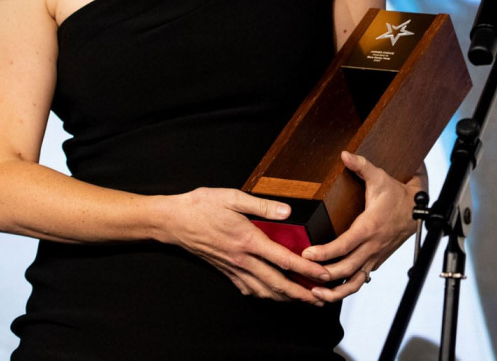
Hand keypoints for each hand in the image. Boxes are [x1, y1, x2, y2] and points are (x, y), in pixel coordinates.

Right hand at [160, 187, 332, 304]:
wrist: (173, 221)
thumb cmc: (202, 206)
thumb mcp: (232, 197)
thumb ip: (262, 205)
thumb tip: (287, 211)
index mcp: (248, 240)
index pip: (284, 259)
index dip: (306, 269)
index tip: (323, 275)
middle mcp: (242, 259)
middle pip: (277, 283)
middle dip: (301, 293)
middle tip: (321, 298)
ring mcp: (233, 268)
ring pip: (263, 290)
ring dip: (285, 297)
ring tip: (303, 299)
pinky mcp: (225, 271)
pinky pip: (248, 289)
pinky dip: (264, 294)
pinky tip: (272, 293)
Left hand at [301, 151, 424, 301]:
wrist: (416, 208)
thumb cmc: (396, 193)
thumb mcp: (379, 177)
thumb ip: (361, 166)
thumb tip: (345, 155)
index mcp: (370, 227)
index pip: (344, 245)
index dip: (325, 253)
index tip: (307, 255)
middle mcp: (372, 246)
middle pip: (347, 268)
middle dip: (324, 275)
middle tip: (304, 276)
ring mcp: (375, 256)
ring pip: (356, 282)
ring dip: (336, 292)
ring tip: (317, 295)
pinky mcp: (376, 261)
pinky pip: (361, 280)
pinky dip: (346, 288)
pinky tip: (331, 290)